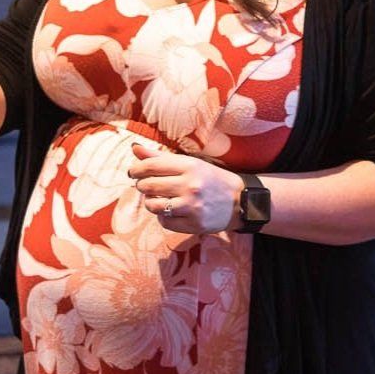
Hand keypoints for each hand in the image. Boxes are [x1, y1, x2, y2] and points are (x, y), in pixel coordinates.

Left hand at [127, 140, 241, 234]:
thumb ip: (161, 158)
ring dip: (151, 202)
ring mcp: (192, 206)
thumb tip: (135, 149)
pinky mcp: (194, 224)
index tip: (134, 172)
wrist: (240, 201)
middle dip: (142, 185)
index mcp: (190, 166)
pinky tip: (171, 211)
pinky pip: (164, 222)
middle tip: (145, 185)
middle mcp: (191, 186)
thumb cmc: (212, 180)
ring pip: (153, 205)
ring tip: (158, 199)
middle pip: (148, 185)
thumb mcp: (191, 164)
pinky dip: (163, 217)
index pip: (151, 166)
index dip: (137, 169)